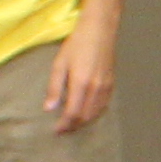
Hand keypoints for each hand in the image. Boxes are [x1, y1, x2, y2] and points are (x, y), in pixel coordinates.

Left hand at [46, 19, 118, 133]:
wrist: (100, 30)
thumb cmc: (77, 43)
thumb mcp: (60, 63)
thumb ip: (55, 87)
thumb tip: (48, 108)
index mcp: (81, 83)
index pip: (73, 113)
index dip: (64, 125)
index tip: (56, 131)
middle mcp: (96, 88)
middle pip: (85, 117)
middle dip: (73, 126)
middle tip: (62, 130)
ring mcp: (106, 87)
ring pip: (95, 114)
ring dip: (83, 122)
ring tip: (72, 124)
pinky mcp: (112, 85)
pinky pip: (103, 106)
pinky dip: (94, 114)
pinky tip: (86, 113)